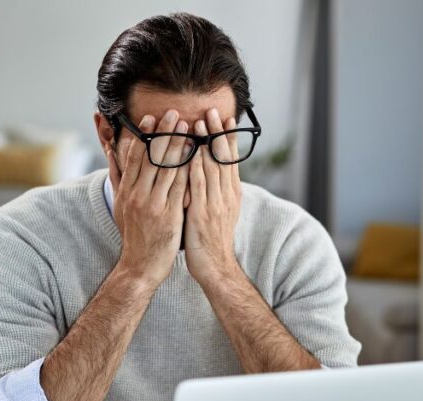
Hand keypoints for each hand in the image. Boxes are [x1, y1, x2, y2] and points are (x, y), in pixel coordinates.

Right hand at [108, 110, 189, 288]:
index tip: (151, 118)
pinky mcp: (169, 215)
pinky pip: (180, 188)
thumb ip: (118, 177)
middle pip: (151, 158)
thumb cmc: (134, 234)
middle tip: (175, 114)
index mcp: (127, 191)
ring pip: (167, 169)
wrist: (140, 266)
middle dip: (164, 134)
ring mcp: (153, 205)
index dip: (143, 136)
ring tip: (190, 128)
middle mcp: (138, 195)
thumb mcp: (120, 205)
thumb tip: (111, 152)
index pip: (135, 157)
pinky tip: (198, 156)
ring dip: (179, 146)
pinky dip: (188, 170)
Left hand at [184, 108, 242, 284]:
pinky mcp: (202, 213)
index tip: (226, 119)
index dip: (227, 139)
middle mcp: (226, 196)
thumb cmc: (212, 240)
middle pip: (223, 159)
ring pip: (212, 168)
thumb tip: (212, 173)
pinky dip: (195, 167)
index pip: (230, 160)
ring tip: (200, 122)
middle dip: (217, 133)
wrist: (215, 266)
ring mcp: (215, 204)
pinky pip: (198, 186)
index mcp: (231, 194)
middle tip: (213, 111)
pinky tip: (191, 152)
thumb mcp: (219, 212)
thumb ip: (215, 191)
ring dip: (205, 143)